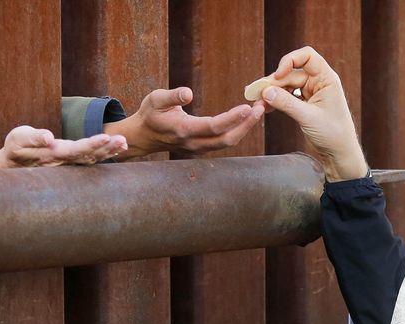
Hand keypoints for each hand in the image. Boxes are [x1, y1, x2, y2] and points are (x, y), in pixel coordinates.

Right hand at [0, 126, 127, 170]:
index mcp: (54, 155)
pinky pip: (93, 158)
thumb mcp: (19, 138)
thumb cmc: (15, 148)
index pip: (76, 150)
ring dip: (110, 151)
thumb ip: (33, 137)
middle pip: (90, 155)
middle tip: (122, 140)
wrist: (13, 163)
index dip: (91, 144)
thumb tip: (48, 137)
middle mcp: (65, 161)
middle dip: (106, 147)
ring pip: (94, 158)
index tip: (106, 137)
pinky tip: (119, 147)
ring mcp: (70, 163)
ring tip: (124, 143)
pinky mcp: (73, 161)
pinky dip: (106, 152)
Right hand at [105, 87, 263, 159]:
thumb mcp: (155, 99)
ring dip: (245, 128)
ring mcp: (199, 149)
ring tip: (258, 110)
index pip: (213, 126)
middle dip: (247, 125)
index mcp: (183, 130)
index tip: (248, 107)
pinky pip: (224, 142)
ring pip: (228, 143)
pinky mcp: (203, 149)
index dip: (232, 118)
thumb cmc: (150, 114)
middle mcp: (193, 143)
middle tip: (261, 108)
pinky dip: (238, 130)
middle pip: (227, 139)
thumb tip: (188, 93)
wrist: (143, 136)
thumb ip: (172, 96)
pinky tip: (247, 118)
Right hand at [259, 46, 367, 180]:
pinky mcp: (305, 103)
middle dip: (273, 83)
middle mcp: (319, 82)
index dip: (289, 61)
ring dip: (272, 92)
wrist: (339, 153)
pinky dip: (277, 100)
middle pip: (291, 73)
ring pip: (286, 85)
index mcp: (326, 79)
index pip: (307, 56)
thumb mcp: (308, 117)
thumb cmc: (333, 134)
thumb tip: (266, 91)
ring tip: (259, 104)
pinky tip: (266, 108)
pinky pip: (287, 96)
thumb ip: (287, 103)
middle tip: (256, 94)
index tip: (278, 76)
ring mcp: (311, 92)